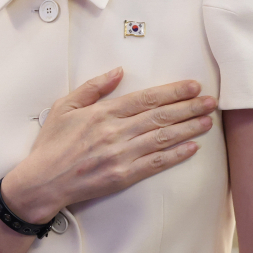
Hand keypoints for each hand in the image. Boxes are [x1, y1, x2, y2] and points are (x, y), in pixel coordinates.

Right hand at [1, 69, 215, 223]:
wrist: (42, 181)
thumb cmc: (52, 143)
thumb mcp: (65, 106)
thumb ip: (93, 87)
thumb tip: (118, 71)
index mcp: (103, 113)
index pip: (146, 98)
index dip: (173, 91)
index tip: (193, 86)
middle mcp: (116, 132)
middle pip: (161, 116)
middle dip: (189, 107)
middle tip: (211, 101)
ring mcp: (121, 155)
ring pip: (162, 138)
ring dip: (189, 128)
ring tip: (207, 121)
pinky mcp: (123, 176)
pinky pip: (156, 164)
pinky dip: (176, 155)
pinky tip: (192, 148)